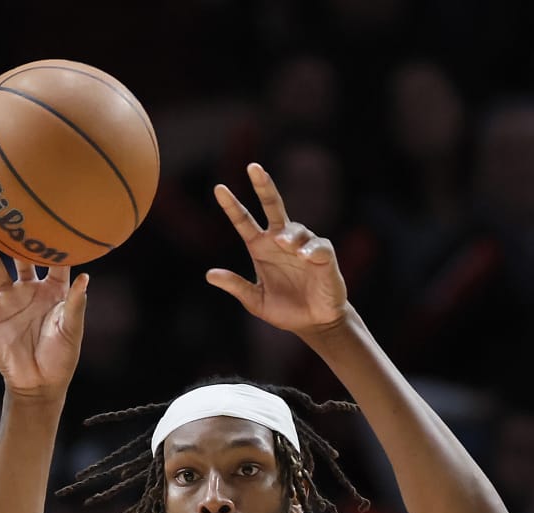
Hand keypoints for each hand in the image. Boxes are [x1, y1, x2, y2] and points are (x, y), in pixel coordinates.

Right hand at [0, 224, 88, 402]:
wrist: (39, 384)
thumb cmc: (62, 357)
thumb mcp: (71, 330)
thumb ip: (76, 304)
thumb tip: (85, 277)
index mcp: (54, 289)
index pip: (54, 260)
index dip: (54, 242)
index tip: (53, 218)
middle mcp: (30, 289)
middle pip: (20, 256)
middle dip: (14, 235)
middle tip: (7, 209)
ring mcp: (9, 300)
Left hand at [206, 162, 350, 338]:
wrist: (313, 322)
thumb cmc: (284, 309)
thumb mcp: (255, 301)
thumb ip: (236, 286)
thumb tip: (209, 275)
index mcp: (260, 248)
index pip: (244, 222)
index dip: (232, 206)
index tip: (219, 188)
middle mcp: (281, 241)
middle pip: (272, 206)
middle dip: (263, 186)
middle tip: (253, 167)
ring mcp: (303, 246)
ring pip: (296, 229)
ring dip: (289, 235)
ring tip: (284, 244)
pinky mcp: (324, 256)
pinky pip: (318, 247)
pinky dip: (311, 249)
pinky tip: (305, 256)